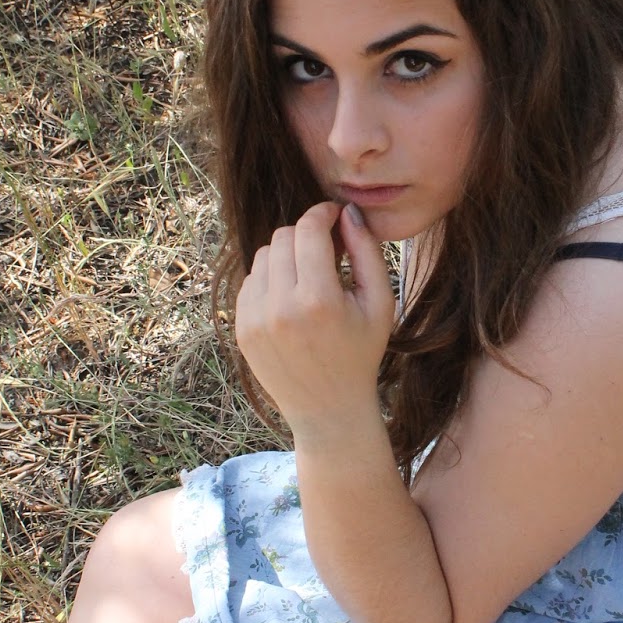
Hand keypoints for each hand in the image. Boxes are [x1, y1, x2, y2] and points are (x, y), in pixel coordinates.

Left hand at [234, 201, 396, 432]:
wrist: (328, 410)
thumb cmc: (361, 353)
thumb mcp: (380, 304)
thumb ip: (367, 252)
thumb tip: (347, 213)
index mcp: (319, 300)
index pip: (309, 229)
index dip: (322, 213)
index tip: (334, 215)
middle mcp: (281, 307)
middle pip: (283, 237)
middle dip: (306, 235)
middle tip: (326, 249)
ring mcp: (255, 319)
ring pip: (264, 256)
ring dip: (286, 256)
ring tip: (309, 277)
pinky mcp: (242, 329)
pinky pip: (251, 281)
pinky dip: (271, 279)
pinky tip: (291, 298)